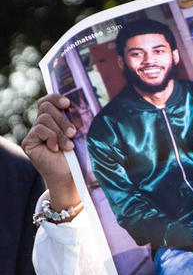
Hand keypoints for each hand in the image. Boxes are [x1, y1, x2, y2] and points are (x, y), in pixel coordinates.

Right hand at [21, 94, 79, 208]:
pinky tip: (56, 149)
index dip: (56, 98)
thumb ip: (76, 119)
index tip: (68, 103)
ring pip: (44, 118)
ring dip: (60, 131)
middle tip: (74, 133)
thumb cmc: (80, 155)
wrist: (72, 176)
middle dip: (63, 119)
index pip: (48, 100)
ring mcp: (35, 133)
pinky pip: (39, 129)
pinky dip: (51, 137)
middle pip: (47, 107)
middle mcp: (43, 124)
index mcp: (55, 119)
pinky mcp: (29, 142)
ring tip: (69, 145)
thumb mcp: (81, 134)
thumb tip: (80, 105)